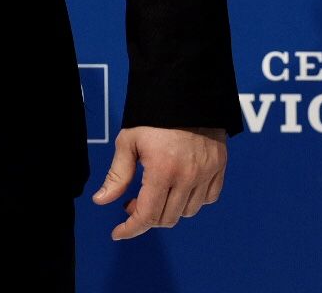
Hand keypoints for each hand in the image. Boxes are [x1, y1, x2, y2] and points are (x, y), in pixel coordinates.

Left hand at [90, 125, 227, 239]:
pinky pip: (208, 198)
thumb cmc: (154, 114)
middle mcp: (188, 175)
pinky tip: (179, 187)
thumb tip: (101, 200)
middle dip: (146, 216)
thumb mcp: (129, 140)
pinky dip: (192, 200)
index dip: (131, 228)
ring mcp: (207, 172)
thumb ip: (117, 174)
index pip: (148, 215)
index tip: (118, 232)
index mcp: (163, 169)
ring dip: (169, 210)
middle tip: (133, 201)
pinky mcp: (220, 166)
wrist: (188, 89)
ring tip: (156, 191)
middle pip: (167, 217)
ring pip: (188, 212)